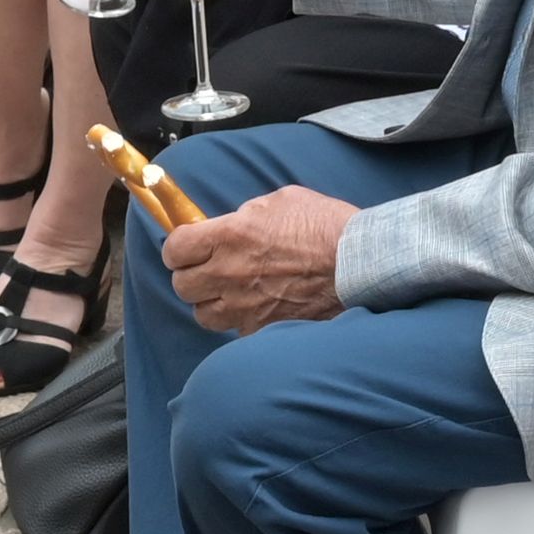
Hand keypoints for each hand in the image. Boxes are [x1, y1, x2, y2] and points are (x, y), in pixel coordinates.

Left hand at [160, 186, 353, 331]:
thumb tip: (228, 226)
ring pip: (203, 315)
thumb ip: (245, 215)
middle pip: (181, 286)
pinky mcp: (264, 329)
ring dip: (211, 304)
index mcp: (229, 235)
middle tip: (207, 270)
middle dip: (191, 276)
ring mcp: (245, 306)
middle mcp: (229, 273)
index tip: (186, 248)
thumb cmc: (325, 226)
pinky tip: (258, 309)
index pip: (174, 249)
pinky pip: (236, 331)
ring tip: (230, 294)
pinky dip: (241, 322)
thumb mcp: (280, 202)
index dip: (177, 249)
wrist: (359, 263)